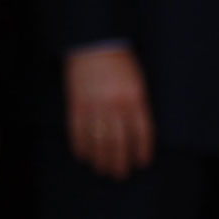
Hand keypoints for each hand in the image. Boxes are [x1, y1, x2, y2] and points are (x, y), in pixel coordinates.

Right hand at [64, 46, 154, 179]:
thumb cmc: (122, 64)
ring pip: (98, 140)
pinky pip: (77, 130)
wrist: (95, 43)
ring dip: (100, 159)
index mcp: (136, 99)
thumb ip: (139, 107)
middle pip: (119, 142)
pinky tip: (83, 156)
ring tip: (102, 169)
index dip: (142, 151)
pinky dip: (80, 146)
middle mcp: (116, 105)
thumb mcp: (139, 83)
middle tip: (119, 174)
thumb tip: (138, 135)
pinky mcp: (76, 103)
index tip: (141, 163)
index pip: (142, 133)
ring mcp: (94, 105)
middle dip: (119, 162)